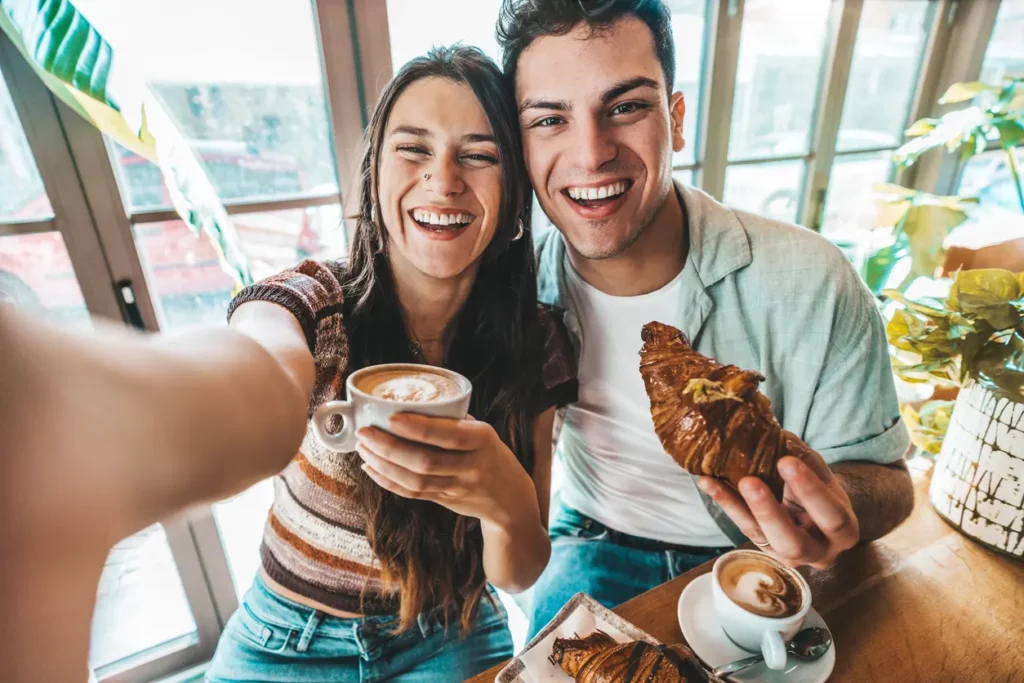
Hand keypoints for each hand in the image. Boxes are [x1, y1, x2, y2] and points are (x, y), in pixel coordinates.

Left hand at [354, 413, 537, 531]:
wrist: (510, 499)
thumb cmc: (491, 455)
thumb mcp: (484, 433)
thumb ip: (453, 422)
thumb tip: (411, 402)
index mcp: (482, 440)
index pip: (450, 435)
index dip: (419, 428)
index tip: (392, 417)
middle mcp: (472, 466)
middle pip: (426, 461)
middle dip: (390, 447)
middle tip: (365, 433)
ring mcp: (458, 487)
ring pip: (415, 480)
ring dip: (384, 464)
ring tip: (363, 448)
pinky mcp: (445, 502)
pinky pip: (412, 493)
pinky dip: (388, 481)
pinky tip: (371, 468)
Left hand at [697, 432, 859, 569]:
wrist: (819, 517)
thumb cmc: (824, 492)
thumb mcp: (823, 476)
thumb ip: (806, 460)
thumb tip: (778, 435)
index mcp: (843, 532)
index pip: (831, 516)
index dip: (810, 490)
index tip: (786, 461)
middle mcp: (817, 552)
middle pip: (793, 542)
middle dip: (769, 512)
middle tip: (749, 481)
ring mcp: (786, 555)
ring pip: (759, 538)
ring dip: (736, 507)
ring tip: (715, 481)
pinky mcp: (763, 549)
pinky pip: (741, 527)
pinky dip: (725, 503)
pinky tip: (708, 483)